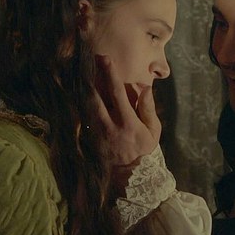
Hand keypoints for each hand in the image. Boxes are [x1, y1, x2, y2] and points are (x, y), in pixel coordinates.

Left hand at [89, 55, 160, 169]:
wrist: (130, 175)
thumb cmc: (145, 148)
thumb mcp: (153, 130)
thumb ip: (148, 108)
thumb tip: (144, 87)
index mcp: (128, 123)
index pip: (117, 94)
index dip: (110, 74)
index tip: (105, 58)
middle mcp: (109, 127)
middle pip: (95, 97)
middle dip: (91, 77)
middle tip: (89, 60)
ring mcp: (97, 133)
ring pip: (86, 105)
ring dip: (84, 87)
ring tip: (83, 71)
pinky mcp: (90, 138)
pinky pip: (84, 115)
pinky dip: (82, 101)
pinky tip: (81, 91)